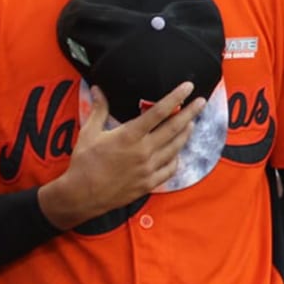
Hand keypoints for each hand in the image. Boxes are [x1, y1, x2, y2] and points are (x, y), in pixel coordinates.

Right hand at [39, 84, 204, 230]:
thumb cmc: (84, 163)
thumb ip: (99, 109)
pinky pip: (170, 169)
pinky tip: (176, 153)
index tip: (188, 87)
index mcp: (130, 135)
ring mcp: (149, 169)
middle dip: (190, 113)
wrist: (81, 195)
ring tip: (191, 123)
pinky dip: (176, 159)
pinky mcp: (149, 183)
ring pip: (175, 148)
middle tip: (201, 102)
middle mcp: (144, 151)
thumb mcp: (89, 132)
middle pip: (174, 128)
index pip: (159, 111)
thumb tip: (98, 89)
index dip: (176, 97)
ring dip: (185, 134)